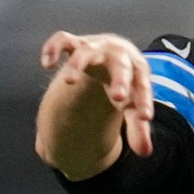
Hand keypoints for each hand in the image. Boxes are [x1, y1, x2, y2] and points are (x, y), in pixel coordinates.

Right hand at [41, 31, 155, 158]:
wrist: (117, 53)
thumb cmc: (127, 84)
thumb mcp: (133, 105)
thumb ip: (138, 128)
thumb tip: (146, 153)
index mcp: (138, 71)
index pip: (143, 85)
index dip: (144, 101)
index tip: (145, 117)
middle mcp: (118, 57)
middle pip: (121, 66)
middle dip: (120, 80)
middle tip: (118, 97)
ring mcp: (97, 48)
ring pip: (87, 51)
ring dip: (78, 65)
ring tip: (68, 82)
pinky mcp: (76, 44)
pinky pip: (63, 40)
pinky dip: (54, 48)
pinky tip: (47, 64)